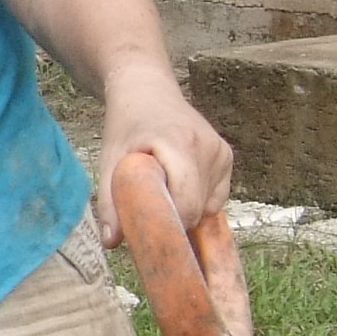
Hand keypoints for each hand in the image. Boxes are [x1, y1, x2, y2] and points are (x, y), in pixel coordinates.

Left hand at [91, 69, 233, 247]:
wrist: (147, 92)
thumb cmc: (126, 127)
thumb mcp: (110, 161)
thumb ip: (110, 202)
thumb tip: (112, 243)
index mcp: (178, 144)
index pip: (186, 203)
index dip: (169, 225)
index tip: (149, 234)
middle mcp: (207, 147)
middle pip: (198, 209)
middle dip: (174, 221)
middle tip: (149, 213)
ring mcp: (221, 152)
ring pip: (208, 207)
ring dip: (186, 211)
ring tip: (162, 190)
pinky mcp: (227, 156)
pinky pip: (216, 197)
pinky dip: (198, 201)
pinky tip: (178, 185)